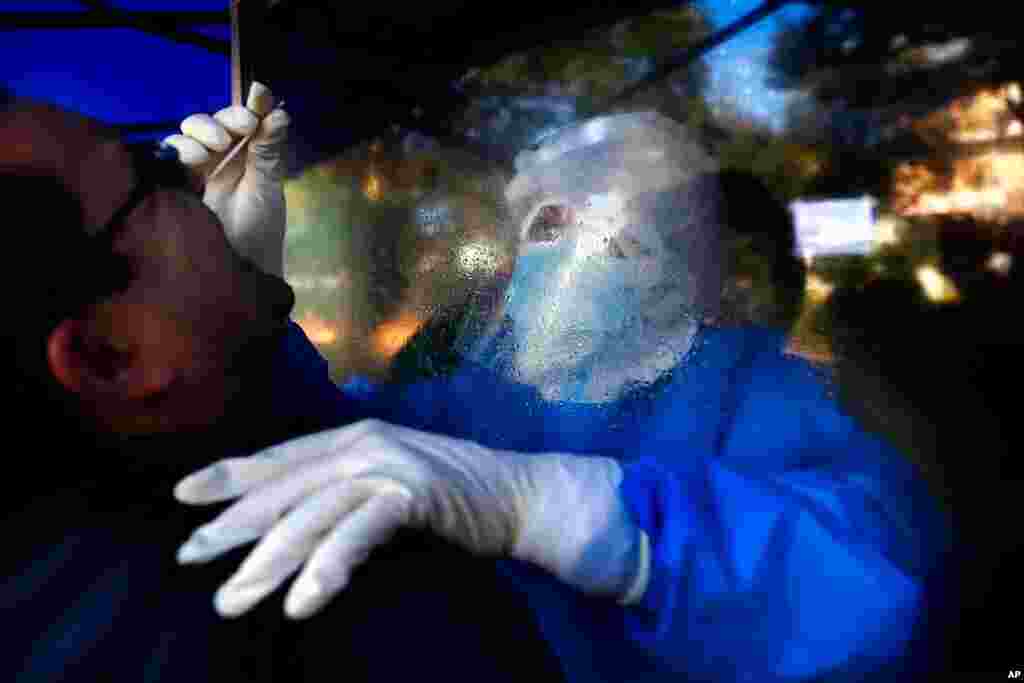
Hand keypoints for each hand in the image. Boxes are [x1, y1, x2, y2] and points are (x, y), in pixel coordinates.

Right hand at [162, 82, 289, 276]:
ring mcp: (192, 173)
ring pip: (185, 137)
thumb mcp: (266, 187)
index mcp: (244, 156)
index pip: (242, 121)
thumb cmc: (258, 231)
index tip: (259, 93)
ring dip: (198, 133)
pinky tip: (190, 159)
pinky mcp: (172, 187)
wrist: (240, 271)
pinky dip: (175, 151)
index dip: (249, 104)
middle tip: (239, 130)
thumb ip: (269, 149)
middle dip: (222, 120)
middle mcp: (217, 160)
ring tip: (212, 149)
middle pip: (210, 124)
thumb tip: (280, 110)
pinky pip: (164, 158)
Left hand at [173, 419, 645, 619]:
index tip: (185, 495)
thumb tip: (293, 525)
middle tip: (189, 559)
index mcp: (352, 438)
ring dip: (267, 562)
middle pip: (282, 489)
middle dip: (232, 527)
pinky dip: (326, 569)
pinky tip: (303, 602)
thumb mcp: (387, 486)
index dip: (230, 475)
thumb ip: (344, 494)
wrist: (517, 493)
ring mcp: (385, 465)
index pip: (279, 458)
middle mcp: (361, 444)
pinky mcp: (409, 492)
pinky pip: (354, 534)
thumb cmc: (452, 495)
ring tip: (233, 600)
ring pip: (309, 515)